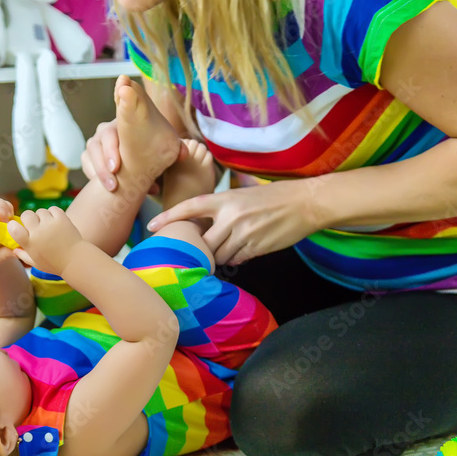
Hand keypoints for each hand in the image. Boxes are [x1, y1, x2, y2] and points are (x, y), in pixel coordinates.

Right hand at [8, 207, 85, 276]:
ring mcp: (50, 224)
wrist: (75, 261)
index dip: (13, 226)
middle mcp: (38, 232)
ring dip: (42, 217)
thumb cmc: (54, 264)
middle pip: (26, 215)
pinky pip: (52, 209)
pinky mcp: (62, 219)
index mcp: (30, 243)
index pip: (13, 228)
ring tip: (47, 225)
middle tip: (34, 225)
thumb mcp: (36, 264)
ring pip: (40, 211)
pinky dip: (52, 213)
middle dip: (28, 219)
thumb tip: (14, 249)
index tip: (17, 229)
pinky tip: (55, 221)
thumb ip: (23, 255)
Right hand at [82, 120, 179, 193]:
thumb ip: (173, 150)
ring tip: (113, 188)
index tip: (117, 167)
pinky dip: (94, 177)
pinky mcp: (88, 157)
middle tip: (114, 182)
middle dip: (104, 164)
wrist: (141, 159)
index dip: (112, 148)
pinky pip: (86, 166)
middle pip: (97, 144)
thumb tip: (184, 153)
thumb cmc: (151, 150)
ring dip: (99, 173)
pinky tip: (108, 189)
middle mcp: (106, 131)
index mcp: (123, 123)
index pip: (112, 130)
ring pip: (89, 156)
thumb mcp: (162, 149)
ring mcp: (95, 143)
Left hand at [146, 180, 323, 265]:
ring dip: (219, 256)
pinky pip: (236, 260)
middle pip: (202, 243)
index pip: (189, 208)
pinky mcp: (256, 247)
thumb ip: (222, 210)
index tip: (150, 227)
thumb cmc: (274, 197)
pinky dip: (236, 258)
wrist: (305, 203)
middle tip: (200, 252)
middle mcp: (231, 216)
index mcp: (225, 199)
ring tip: (231, 246)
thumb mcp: (243, 195)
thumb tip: (205, 230)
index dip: (168, 217)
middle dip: (201, 249)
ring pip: (218, 255)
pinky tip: (245, 249)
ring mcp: (243, 233)